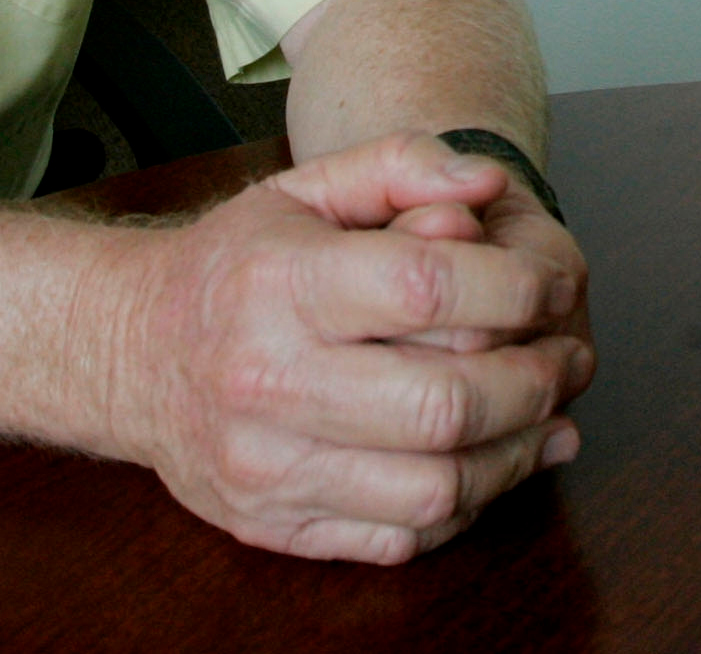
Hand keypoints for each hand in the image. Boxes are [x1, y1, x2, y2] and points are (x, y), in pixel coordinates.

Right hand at [92, 133, 593, 563]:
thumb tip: (487, 181)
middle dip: (535, 382)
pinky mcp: (273, 524)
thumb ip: (402, 164)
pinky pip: (400, 538)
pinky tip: (490, 463)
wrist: (130, 351)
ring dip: (518, 456)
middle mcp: (266, 379)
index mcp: (278, 282)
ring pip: (435, 487)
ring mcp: (266, 465)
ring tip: (550, 417)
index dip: (518, 290)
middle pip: (445, 402)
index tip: (553, 288)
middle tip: (570, 359)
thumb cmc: (236, 263)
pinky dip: (465, 507)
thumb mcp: (305, 187)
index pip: (429, 288)